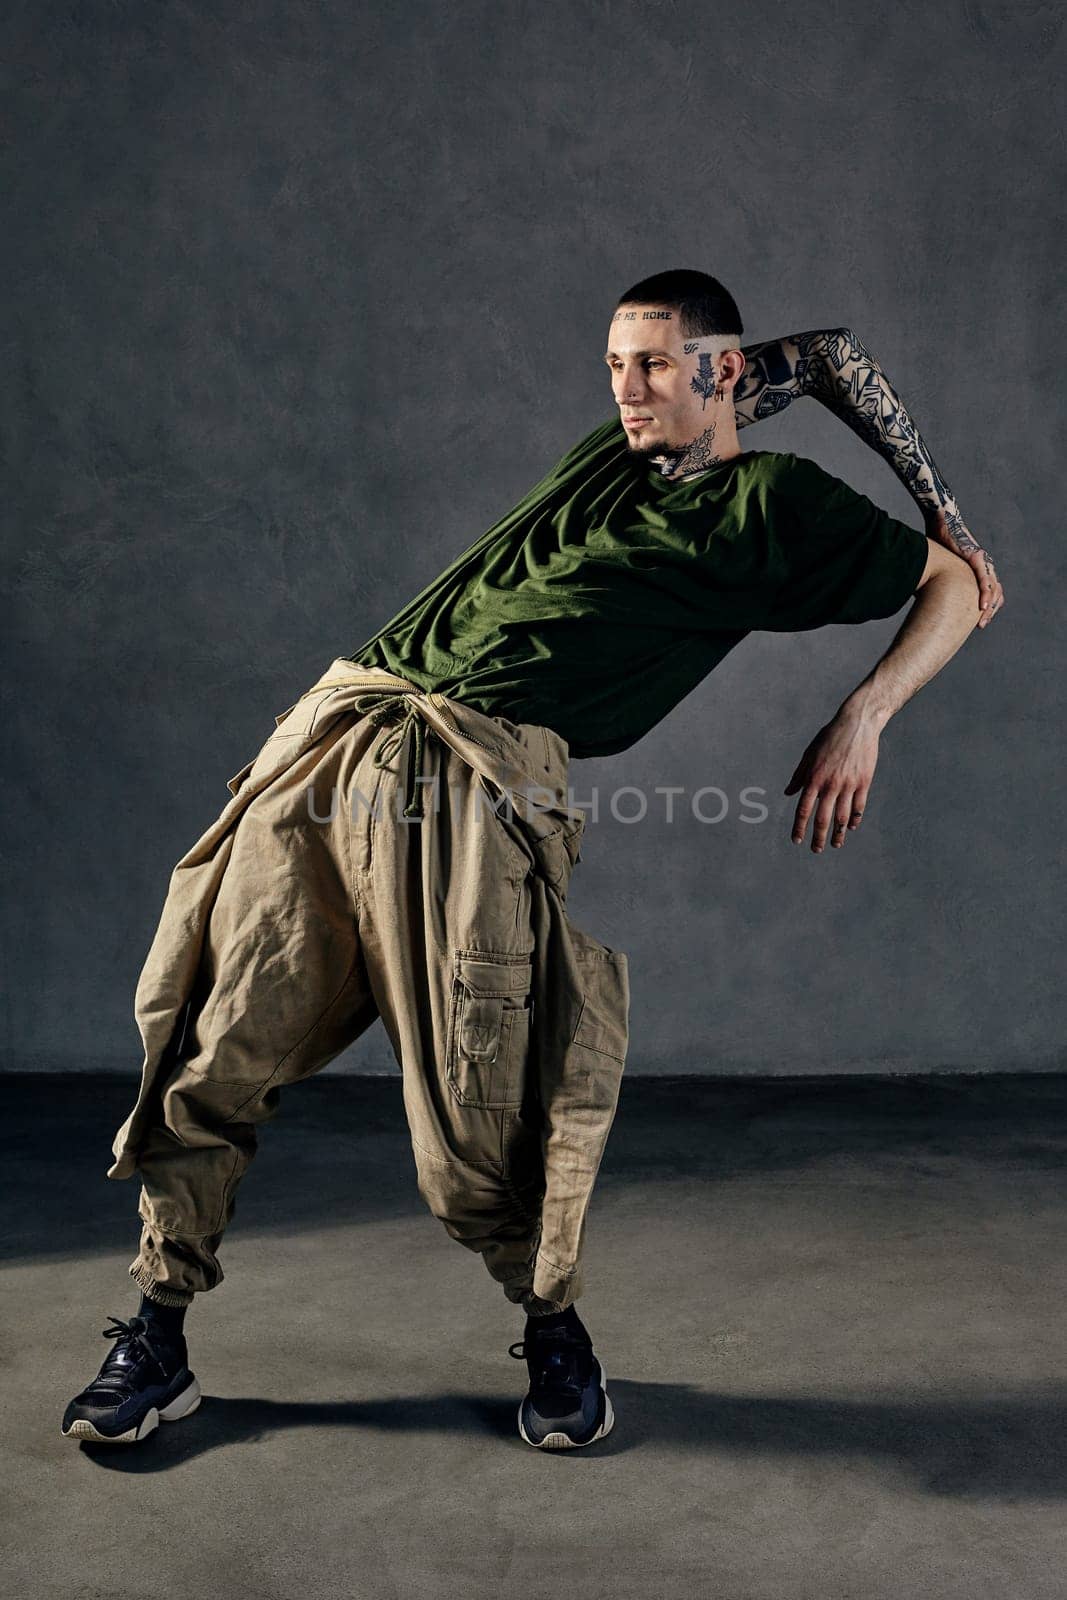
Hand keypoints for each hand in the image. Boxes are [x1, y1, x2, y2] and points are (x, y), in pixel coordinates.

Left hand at [784, 709, 880, 852]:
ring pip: (843, 817)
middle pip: (823, 818)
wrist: (857, 724)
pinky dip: (855, 819)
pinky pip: (859, 806)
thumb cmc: (829, 737)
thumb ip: (799, 776)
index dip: (799, 827)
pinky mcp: (864, 782)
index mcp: (814, 778)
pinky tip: (851, 827)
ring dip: (838, 834)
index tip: (796, 840)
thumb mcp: (809, 754)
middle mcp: (831, 784)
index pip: (804, 809)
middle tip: (815, 850)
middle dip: (818, 837)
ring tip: (835, 845)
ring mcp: (849, 784)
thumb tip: (788, 793)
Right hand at [924, 507, 1003, 628]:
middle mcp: (982, 565)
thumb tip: (922, 596)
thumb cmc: (937, 540)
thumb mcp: (938, 565)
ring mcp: (981, 561)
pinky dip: (985, 593)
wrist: (941, 518)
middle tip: (981, 625)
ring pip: (992, 588)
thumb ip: (936, 580)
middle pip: (994, 592)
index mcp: (975, 568)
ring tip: (982, 620)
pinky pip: (985, 579)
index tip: (977, 622)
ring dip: (989, 605)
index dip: (985, 607)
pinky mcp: (976, 557)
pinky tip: (982, 605)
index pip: (986, 591)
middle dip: (989, 611)